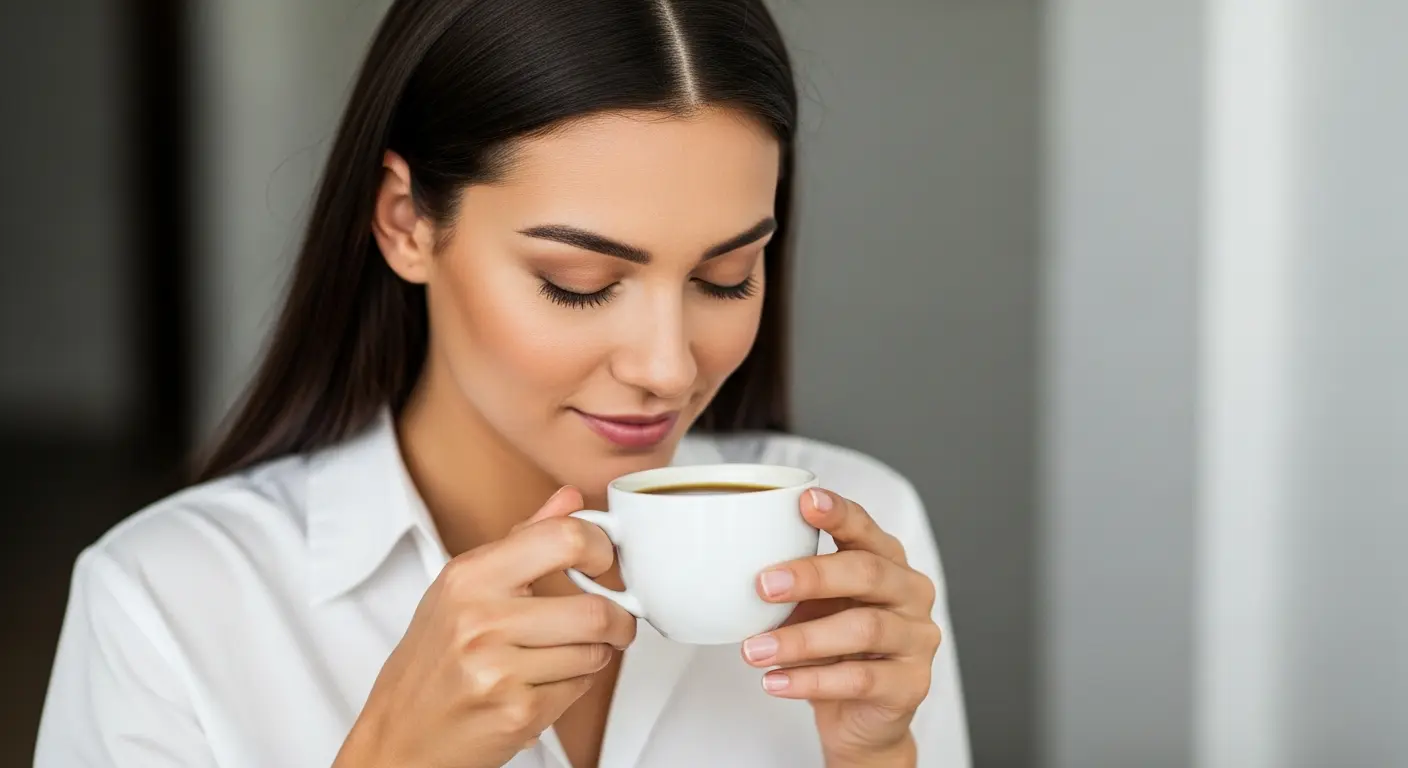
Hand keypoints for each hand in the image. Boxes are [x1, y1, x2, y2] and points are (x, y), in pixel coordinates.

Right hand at [333, 487, 637, 767]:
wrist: (399, 736)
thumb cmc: (433, 660)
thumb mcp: (463, 587)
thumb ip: (523, 539)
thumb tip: (570, 499)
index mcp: (470, 576)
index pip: (564, 538)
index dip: (602, 549)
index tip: (606, 562)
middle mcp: (480, 620)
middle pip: (595, 609)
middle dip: (618, 620)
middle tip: (615, 622)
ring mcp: (498, 670)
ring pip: (595, 653)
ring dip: (594, 655)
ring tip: (565, 655)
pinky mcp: (517, 713)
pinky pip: (580, 689)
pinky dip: (575, 687)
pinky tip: (544, 683)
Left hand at [741, 488, 940, 766]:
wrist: (861, 717)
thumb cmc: (835, 649)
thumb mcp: (811, 608)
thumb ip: (792, 583)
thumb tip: (733, 565)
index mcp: (887, 561)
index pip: (865, 528)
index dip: (838, 513)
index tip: (805, 501)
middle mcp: (910, 592)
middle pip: (867, 572)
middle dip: (811, 576)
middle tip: (762, 585)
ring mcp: (917, 638)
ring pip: (864, 628)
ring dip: (801, 638)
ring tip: (754, 649)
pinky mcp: (911, 684)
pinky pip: (859, 678)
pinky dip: (810, 681)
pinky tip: (775, 681)